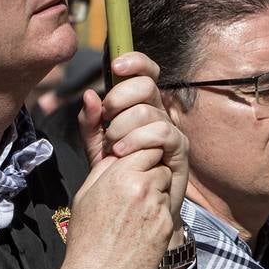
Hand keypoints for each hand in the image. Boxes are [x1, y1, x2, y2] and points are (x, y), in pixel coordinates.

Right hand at [46, 146, 175, 268]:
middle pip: (160, 166)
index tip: (134, 167)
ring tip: (135, 213)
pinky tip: (141, 229)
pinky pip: (167, 210)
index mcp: (120, 176)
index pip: (146, 148)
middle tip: (135, 190)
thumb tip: (118, 155)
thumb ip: (104, 170)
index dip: (141, 156)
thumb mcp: (84, 196)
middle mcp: (143, 188)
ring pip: (166, 187)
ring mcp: (158, 208)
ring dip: (156, 193)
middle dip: (151, 173)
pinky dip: (158, 215)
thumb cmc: (86, 238)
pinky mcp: (166, 226)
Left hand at [79, 51, 188, 228]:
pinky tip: (123, 153)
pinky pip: (162, 132)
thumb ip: (90, 123)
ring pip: (148, 111)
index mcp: (140, 105)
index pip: (145, 72)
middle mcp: (158, 112)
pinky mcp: (179, 149)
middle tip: (106, 120)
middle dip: (119, 99)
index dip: (135, 62)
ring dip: (124, 127)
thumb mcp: (96, 147)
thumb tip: (89, 95)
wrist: (132, 207)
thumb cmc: (116, 174)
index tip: (115, 67)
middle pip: (146, 85)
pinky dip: (138, 140)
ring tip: (113, 147)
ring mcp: (170, 130)